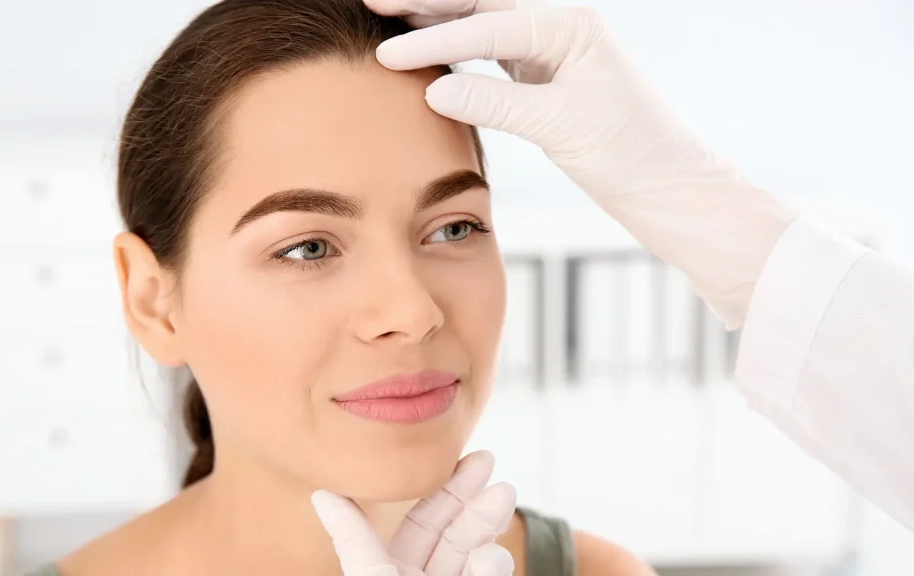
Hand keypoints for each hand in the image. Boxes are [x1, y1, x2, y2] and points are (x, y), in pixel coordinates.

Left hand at [312, 451, 516, 575]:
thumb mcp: (370, 574)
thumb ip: (353, 539)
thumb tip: (321, 493)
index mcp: (393, 570)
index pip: (423, 520)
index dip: (442, 487)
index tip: (465, 455)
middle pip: (454, 530)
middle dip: (472, 495)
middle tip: (487, 458)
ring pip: (477, 549)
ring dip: (489, 519)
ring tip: (504, 493)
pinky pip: (490, 572)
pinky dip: (493, 562)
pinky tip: (487, 557)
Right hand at [366, 0, 793, 327]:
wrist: (669, 186)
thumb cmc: (629, 154)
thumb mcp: (560, 126)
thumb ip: (497, 102)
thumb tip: (434, 89)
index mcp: (571, 28)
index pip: (489, 25)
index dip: (434, 39)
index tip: (387, 55)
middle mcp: (562, 29)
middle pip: (482, 3)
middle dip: (428, 2)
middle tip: (374, 0)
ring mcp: (554, 52)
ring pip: (484, 24)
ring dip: (439, 21)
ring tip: (389, 18)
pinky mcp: (548, 79)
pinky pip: (493, 53)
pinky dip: (458, 51)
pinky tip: (430, 55)